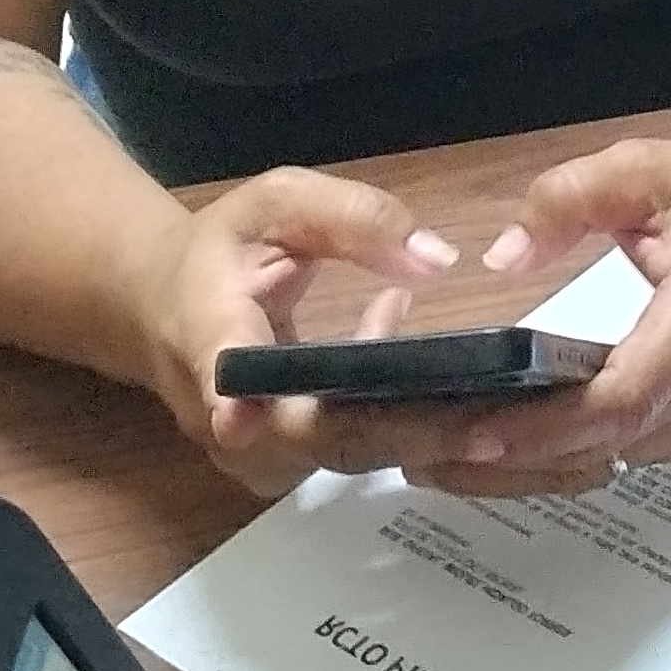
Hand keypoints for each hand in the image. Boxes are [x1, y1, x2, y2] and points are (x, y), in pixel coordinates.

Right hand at [124, 165, 489, 498]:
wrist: (166, 307)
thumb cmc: (226, 248)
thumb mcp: (279, 203)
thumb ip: (352, 219)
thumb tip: (435, 260)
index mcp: (207, 330)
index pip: (223, 372)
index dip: (244, 402)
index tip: (251, 420)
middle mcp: (222, 409)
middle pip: (316, 436)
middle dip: (408, 430)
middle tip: (496, 418)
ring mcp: (249, 451)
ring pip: (342, 454)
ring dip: (420, 436)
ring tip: (504, 413)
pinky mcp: (276, 467)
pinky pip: (349, 455)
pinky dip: (405, 431)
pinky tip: (463, 395)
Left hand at [398, 138, 670, 500]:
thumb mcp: (644, 164)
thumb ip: (571, 197)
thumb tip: (504, 258)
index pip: (627, 393)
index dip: (550, 424)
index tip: (474, 430)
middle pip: (609, 441)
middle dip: (514, 454)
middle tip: (422, 451)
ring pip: (610, 461)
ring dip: (528, 467)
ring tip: (438, 458)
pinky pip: (622, 456)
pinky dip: (559, 459)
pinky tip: (498, 451)